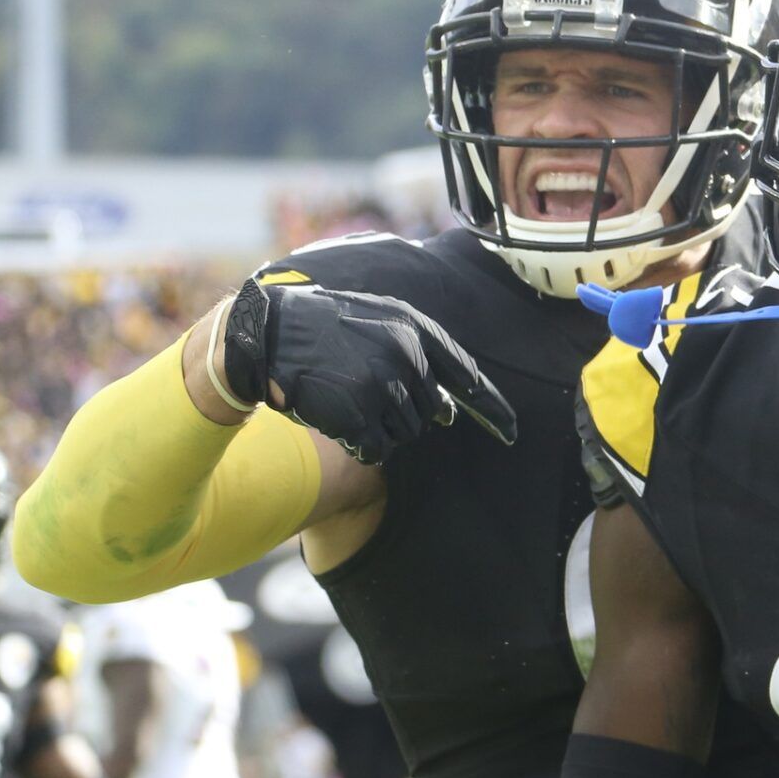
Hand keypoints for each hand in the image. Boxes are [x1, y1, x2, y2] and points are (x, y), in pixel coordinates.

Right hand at [219, 278, 517, 463]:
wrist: (267, 333)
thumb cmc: (322, 333)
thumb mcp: (375, 328)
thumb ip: (416, 363)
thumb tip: (447, 415)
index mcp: (415, 329)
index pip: (467, 375)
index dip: (492, 409)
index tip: (512, 434)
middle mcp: (407, 354)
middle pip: (429, 413)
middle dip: (401, 412)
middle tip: (360, 391)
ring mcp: (384, 384)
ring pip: (405, 433)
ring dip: (377, 427)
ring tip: (344, 398)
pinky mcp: (359, 412)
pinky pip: (377, 450)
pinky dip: (360, 444)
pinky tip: (337, 420)